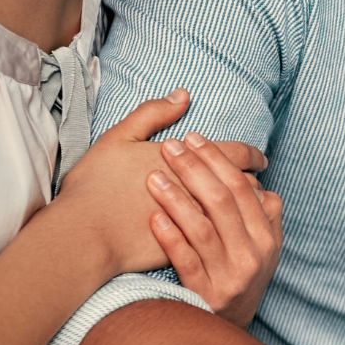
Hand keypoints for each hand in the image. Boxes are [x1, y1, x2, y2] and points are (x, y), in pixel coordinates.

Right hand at [48, 91, 267, 278]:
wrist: (83, 236)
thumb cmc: (96, 186)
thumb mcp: (119, 137)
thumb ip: (153, 113)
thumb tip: (183, 96)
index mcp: (188, 162)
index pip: (235, 155)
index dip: (252, 156)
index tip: (261, 159)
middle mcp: (200, 192)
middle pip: (243, 187)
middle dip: (252, 183)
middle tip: (258, 182)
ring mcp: (198, 222)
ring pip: (239, 216)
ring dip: (247, 210)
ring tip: (249, 208)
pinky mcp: (189, 249)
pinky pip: (225, 242)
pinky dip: (233, 235)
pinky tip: (232, 236)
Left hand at [144, 130, 283, 324]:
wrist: (226, 335)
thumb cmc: (238, 281)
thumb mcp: (263, 252)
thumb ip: (265, 218)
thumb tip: (260, 183)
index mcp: (267, 238)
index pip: (242, 189)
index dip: (217, 160)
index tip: (193, 139)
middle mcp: (253, 256)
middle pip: (222, 202)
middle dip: (194, 169)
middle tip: (170, 148)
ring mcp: (229, 277)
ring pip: (202, 228)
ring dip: (176, 198)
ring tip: (153, 177)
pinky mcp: (205, 294)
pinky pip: (186, 260)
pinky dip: (170, 237)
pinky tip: (153, 217)